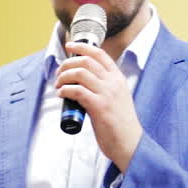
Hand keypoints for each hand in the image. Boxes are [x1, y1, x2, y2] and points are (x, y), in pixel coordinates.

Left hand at [58, 40, 142, 169]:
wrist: (129, 142)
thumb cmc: (119, 124)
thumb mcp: (116, 98)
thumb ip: (104, 88)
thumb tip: (82, 84)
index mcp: (117, 78)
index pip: (99, 54)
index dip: (82, 47)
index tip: (69, 46)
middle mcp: (113, 82)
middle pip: (86, 61)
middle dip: (68, 63)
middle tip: (59, 73)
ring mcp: (107, 93)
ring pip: (80, 73)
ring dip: (64, 77)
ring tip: (58, 85)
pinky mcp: (99, 107)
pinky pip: (77, 91)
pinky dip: (65, 90)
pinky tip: (61, 94)